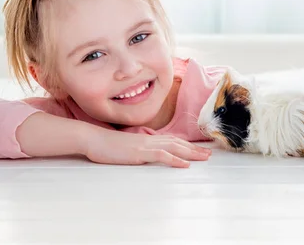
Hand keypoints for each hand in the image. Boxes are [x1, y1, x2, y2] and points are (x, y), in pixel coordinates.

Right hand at [82, 128, 211, 167]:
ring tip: (204, 158)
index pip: (172, 140)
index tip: (200, 149)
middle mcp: (149, 140)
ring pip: (174, 147)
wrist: (94, 139)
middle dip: (195, 149)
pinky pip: (161, 155)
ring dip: (191, 152)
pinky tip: (184, 164)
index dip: (187, 145)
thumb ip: (139, 150)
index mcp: (147, 139)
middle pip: (177, 143)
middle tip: (210, 154)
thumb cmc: (107, 145)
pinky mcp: (139, 152)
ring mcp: (145, 145)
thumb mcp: (127, 148)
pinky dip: (174, 159)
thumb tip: (148, 155)